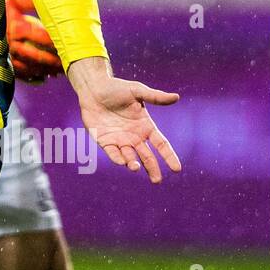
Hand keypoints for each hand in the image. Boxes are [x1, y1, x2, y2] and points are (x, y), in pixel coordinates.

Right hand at [4, 0, 61, 82]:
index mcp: (16, 27)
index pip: (41, 36)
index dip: (55, 40)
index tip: (69, 42)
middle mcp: (11, 43)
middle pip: (37, 56)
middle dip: (53, 60)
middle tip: (68, 61)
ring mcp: (6, 55)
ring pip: (29, 67)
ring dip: (45, 70)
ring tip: (59, 70)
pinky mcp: (1, 62)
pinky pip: (18, 74)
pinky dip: (32, 78)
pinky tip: (42, 78)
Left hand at [68, 57, 181, 183]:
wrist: (93, 88)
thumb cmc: (116, 88)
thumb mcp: (137, 91)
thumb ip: (155, 97)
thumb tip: (176, 97)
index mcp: (146, 126)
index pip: (161, 144)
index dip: (169, 156)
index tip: (177, 169)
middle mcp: (134, 136)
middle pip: (147, 156)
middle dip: (152, 168)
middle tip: (156, 180)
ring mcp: (120, 140)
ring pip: (130, 157)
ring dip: (133, 164)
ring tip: (136, 168)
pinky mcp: (104, 141)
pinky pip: (112, 153)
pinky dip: (117, 158)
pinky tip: (122, 162)